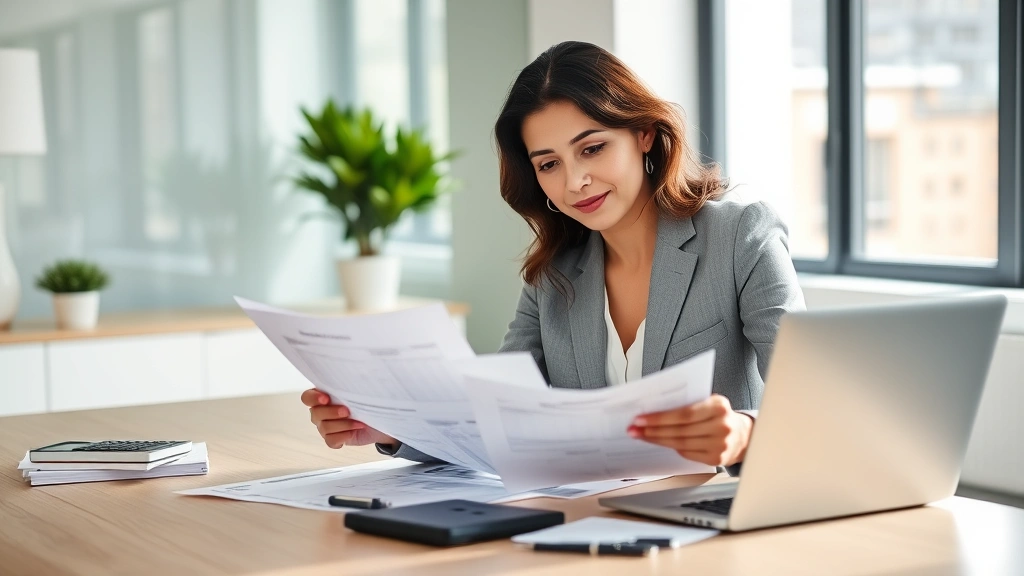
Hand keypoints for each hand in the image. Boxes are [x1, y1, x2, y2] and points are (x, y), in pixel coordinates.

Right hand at [300, 389, 395, 448]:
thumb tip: (353, 376)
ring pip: (324, 428)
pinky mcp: (334, 439)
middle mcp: (321, 412)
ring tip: (359, 422)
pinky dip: (343, 436)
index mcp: (323, 396)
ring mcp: (325, 427)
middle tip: (347, 411)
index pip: (307, 397)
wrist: (379, 420)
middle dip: (332, 413)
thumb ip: (350, 385)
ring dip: (343, 425)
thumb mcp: (361, 391)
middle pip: (316, 414)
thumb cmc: (368, 401)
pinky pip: (331, 441)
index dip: (313, 398)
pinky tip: (353, 432)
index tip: (326, 398)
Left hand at [627, 394, 753, 466]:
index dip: (660, 417)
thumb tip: (654, 407)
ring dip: (657, 440)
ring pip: (681, 443)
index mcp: (719, 406)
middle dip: (653, 430)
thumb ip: (688, 403)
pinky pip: (686, 453)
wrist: (742, 434)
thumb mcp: (709, 401)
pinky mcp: (716, 459)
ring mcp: (720, 445)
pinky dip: (671, 447)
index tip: (640, 418)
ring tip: (640, 435)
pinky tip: (658, 442)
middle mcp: (722, 426)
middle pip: (680, 430)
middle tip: (634, 428)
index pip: (684, 413)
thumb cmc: (719, 415)